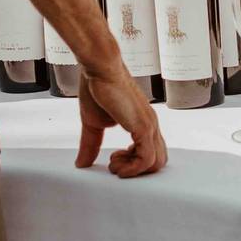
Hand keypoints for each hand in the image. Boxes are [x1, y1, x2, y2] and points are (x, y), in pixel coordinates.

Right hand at [76, 61, 167, 176]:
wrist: (100, 68)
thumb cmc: (98, 88)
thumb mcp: (93, 123)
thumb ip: (91, 144)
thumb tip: (82, 162)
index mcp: (143, 123)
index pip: (152, 152)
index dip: (134, 163)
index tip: (115, 158)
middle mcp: (151, 125)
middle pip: (159, 161)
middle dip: (135, 171)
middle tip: (113, 163)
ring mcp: (150, 126)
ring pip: (156, 163)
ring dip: (133, 171)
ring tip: (113, 163)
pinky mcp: (144, 127)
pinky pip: (147, 159)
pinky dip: (132, 168)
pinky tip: (116, 163)